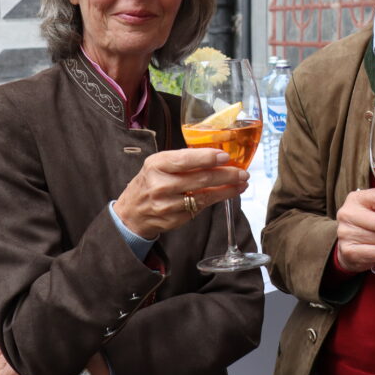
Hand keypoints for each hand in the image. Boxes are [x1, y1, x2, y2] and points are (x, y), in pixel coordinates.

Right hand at [114, 148, 249, 238]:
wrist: (132, 212)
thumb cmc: (151, 181)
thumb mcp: (159, 163)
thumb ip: (182, 159)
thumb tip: (216, 155)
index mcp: (157, 165)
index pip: (186, 160)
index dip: (208, 158)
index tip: (226, 156)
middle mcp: (161, 185)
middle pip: (201, 179)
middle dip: (226, 175)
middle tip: (242, 172)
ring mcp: (168, 204)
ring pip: (204, 196)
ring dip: (227, 189)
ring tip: (242, 183)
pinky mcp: (175, 219)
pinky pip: (201, 207)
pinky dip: (217, 199)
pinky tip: (227, 193)